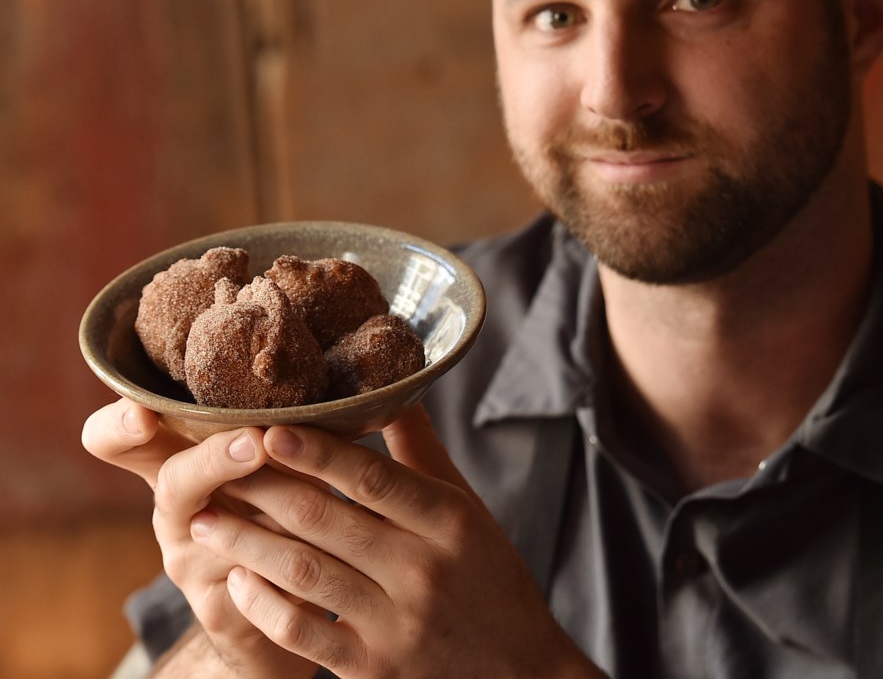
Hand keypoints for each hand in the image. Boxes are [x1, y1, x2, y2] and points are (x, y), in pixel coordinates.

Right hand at [82, 399, 316, 677]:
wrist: (283, 593)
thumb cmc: (276, 497)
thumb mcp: (263, 452)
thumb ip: (264, 420)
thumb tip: (302, 379)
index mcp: (171, 463)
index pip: (111, 440)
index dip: (117, 426)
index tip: (143, 413)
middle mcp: (171, 513)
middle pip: (172, 482)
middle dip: (214, 460)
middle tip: (256, 443)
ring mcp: (188, 564)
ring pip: (228, 532)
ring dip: (277, 508)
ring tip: (318, 490)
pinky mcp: (218, 609)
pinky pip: (257, 579)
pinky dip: (293, 558)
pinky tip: (321, 550)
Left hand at [190, 404, 603, 678]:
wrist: (522, 677)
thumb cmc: (491, 580)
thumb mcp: (468, 511)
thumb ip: (423, 454)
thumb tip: (393, 389)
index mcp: (448, 521)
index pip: (373, 478)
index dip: (318, 453)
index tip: (270, 429)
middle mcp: (421, 570)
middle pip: (327, 519)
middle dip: (263, 490)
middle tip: (217, 468)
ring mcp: (394, 624)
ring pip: (305, 573)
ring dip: (247, 544)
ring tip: (205, 521)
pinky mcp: (372, 669)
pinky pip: (304, 633)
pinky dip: (264, 605)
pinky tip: (235, 581)